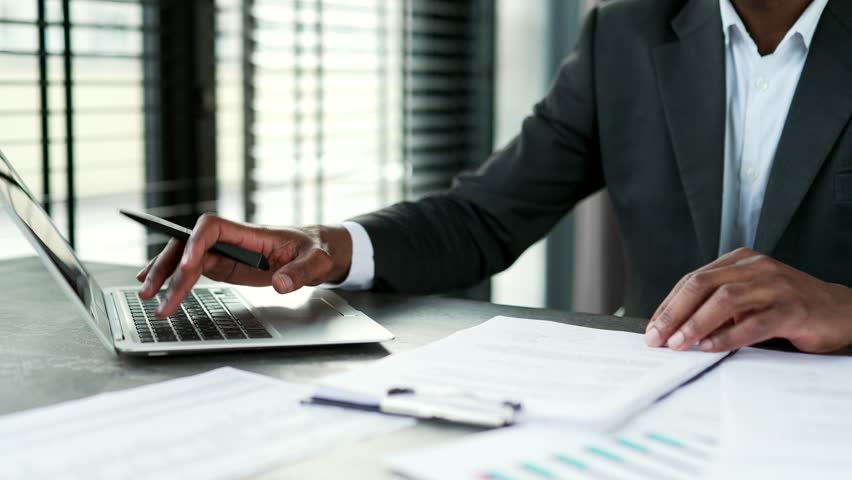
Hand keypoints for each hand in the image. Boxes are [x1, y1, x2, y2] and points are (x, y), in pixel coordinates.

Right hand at [136, 214, 352, 316]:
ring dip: (165, 275)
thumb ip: (302, 272)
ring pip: (186, 257)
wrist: (320, 250)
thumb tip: (282, 284)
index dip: (197, 242)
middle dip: (170, 266)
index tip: (189, 266)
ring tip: (148, 296)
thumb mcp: (319, 261)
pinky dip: (173, 278)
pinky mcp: (225, 265)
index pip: (213, 226)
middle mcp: (232, 239)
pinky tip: (156, 287)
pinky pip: (193, 269)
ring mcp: (226, 252)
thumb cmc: (318, 250)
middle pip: (189, 243)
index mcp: (252, 233)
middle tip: (155, 292)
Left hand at [645, 247, 851, 352]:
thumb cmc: (788, 307)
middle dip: (674, 313)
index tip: (653, 327)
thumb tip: (676, 331)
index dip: (669, 305)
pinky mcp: (793, 308)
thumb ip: (716, 310)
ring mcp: (775, 285)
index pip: (693, 280)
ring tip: (679, 343)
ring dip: (696, 323)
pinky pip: (754, 322)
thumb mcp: (747, 302)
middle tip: (657, 337)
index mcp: (739, 261)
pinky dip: (729, 336)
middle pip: (702, 285)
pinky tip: (711, 347)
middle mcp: (756, 267)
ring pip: (725, 300)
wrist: (841, 312)